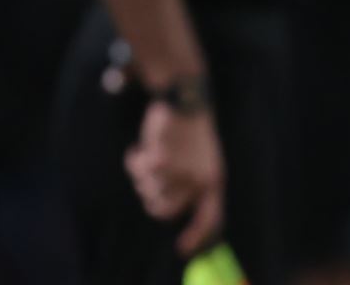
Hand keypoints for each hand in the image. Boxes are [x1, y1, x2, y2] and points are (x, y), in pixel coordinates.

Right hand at [124, 100, 224, 256]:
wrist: (185, 100)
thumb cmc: (189, 130)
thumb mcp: (199, 159)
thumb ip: (190, 183)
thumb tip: (165, 208)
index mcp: (215, 181)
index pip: (210, 220)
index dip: (197, 238)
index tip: (182, 249)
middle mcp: (200, 181)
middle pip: (167, 210)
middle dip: (151, 199)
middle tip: (145, 183)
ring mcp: (181, 172)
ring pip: (150, 190)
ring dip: (142, 176)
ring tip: (145, 157)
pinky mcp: (161, 160)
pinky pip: (139, 172)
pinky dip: (134, 162)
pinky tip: (138, 148)